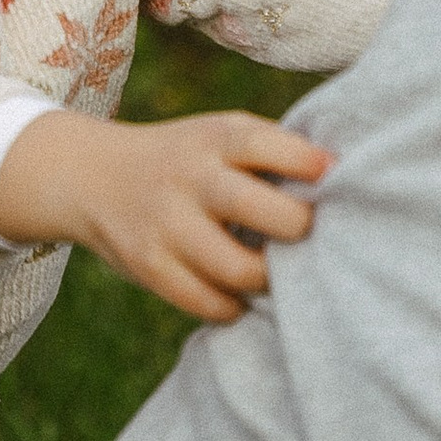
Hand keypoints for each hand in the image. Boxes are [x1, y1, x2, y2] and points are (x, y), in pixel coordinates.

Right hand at [0, 110, 329, 326]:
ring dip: (270, 279)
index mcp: (215, 139)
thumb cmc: (186, 159)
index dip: (310, 165)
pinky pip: (209, 303)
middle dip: (300, 230)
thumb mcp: (218, 135)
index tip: (334, 178)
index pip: (269, 146)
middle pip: (266, 213)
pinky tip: (240, 295)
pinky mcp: (149, 266)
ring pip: (241, 270)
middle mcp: (190, 179)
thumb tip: (349, 182)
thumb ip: (273, 152)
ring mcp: (166, 225)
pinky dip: (234, 306)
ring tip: (276, 273)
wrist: (91, 177)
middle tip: (307, 236)